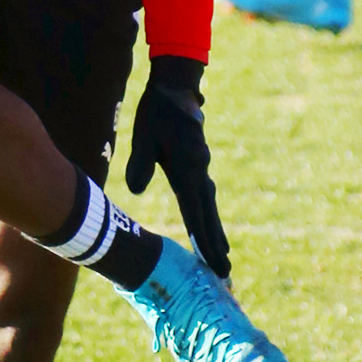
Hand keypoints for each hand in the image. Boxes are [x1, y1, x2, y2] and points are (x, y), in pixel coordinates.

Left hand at [125, 55, 229, 278]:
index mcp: (188, 170)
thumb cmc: (157, 111)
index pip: (197, 214)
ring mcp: (201, 166)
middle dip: (215, 246)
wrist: (176, 86)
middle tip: (225, 274)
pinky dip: (208, 213)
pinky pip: (205, 194)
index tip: (214, 264)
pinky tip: (208, 222)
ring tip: (221, 256)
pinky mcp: (198, 162)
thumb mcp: (144, 136)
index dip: (204, 241)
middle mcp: (199, 172)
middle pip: (209, 216)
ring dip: (214, 232)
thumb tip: (136, 189)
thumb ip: (141, 163)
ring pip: (210, 206)